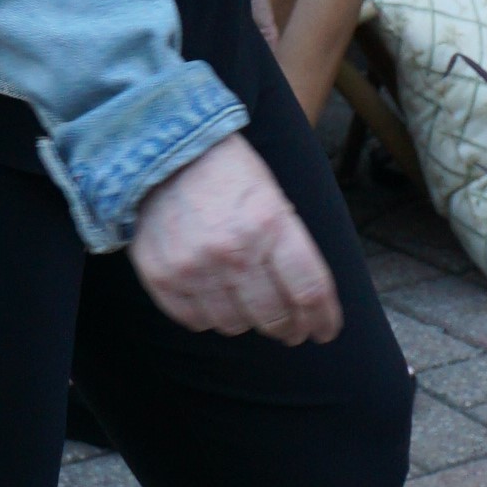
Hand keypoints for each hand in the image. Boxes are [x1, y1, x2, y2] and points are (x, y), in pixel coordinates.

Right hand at [129, 135, 341, 342]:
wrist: (164, 155)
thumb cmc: (228, 175)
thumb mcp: (272, 196)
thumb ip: (289, 246)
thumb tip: (308, 300)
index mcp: (269, 223)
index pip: (309, 290)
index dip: (323, 319)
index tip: (325, 330)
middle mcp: (233, 250)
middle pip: (274, 317)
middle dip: (290, 329)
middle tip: (293, 330)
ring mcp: (194, 267)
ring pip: (234, 325)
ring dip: (248, 322)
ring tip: (250, 308)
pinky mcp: (162, 278)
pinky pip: (195, 321)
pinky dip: (210, 318)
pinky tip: (216, 302)